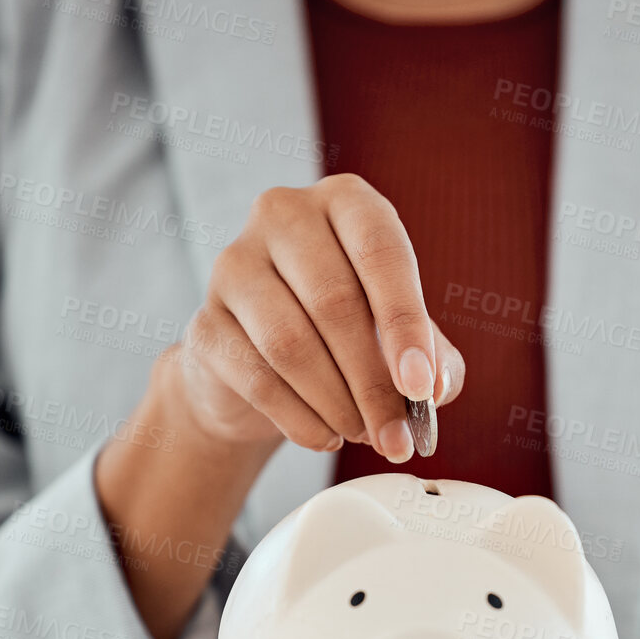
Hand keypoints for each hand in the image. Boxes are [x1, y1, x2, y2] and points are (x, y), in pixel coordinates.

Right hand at [175, 172, 465, 460]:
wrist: (260, 370)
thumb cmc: (346, 336)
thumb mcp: (401, 339)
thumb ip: (433, 357)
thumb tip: (434, 385)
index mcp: (345, 202)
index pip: (380, 251)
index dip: (406, 323)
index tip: (421, 387)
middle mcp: (283, 215)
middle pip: (334, 302)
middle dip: (374, 383)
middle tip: (396, 436)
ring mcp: (234, 264)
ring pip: (290, 343)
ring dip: (337, 404)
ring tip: (363, 434)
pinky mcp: (205, 322)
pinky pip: (257, 378)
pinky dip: (300, 419)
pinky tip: (326, 436)